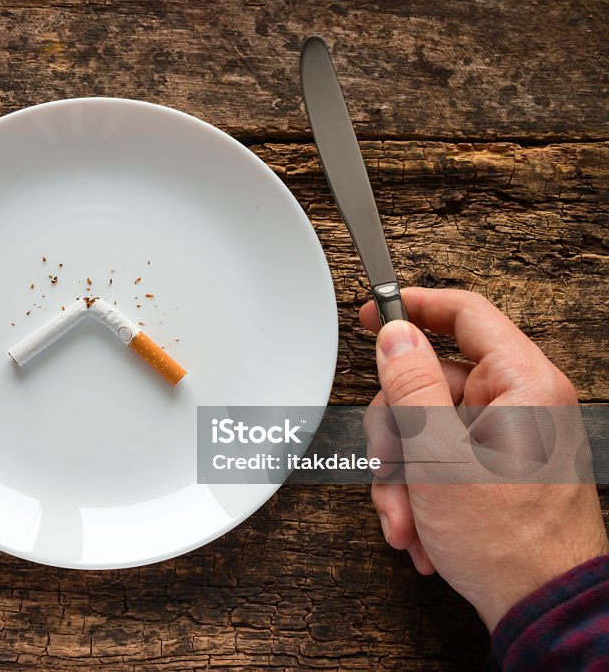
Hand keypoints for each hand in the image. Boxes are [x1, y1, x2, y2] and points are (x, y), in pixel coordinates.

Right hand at [360, 287, 607, 631]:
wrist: (540, 607)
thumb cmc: (507, 538)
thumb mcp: (438, 454)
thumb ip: (412, 385)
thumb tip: (395, 335)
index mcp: (521, 384)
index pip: (465, 315)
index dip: (412, 307)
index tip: (373, 314)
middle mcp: (519, 404)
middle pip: (428, 383)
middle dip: (395, 436)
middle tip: (390, 469)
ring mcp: (507, 438)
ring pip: (424, 428)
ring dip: (401, 475)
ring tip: (407, 517)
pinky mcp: (496, 469)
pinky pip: (438, 459)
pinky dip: (419, 492)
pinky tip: (422, 528)